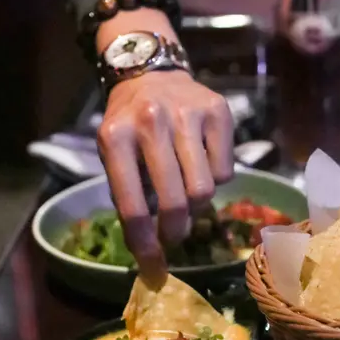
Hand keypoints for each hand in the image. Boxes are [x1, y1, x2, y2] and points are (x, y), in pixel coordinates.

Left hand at [98, 69, 232, 282]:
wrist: (151, 73)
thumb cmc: (129, 124)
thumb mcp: (113, 154)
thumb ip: (127, 196)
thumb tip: (150, 255)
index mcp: (115, 137)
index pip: (132, 205)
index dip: (144, 244)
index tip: (153, 266)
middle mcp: (151, 121)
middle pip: (176, 201)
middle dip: (175, 230)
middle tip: (174, 236)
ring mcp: (188, 113)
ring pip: (205, 189)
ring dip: (197, 205)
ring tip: (187, 198)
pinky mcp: (218, 111)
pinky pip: (226, 170)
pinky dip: (216, 178)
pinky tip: (201, 164)